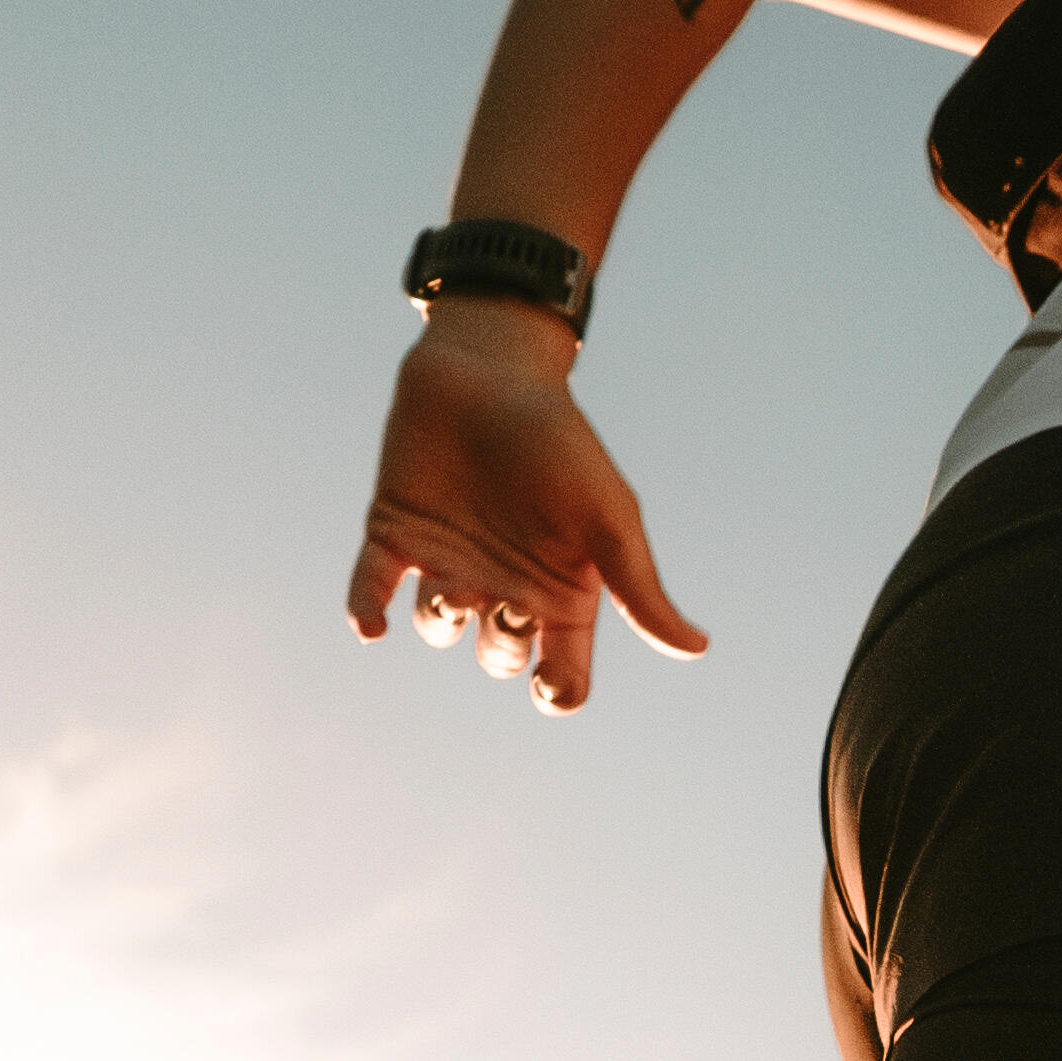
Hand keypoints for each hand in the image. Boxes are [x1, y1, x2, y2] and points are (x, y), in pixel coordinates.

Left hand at [343, 313, 705, 715]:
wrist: (488, 368)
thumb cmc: (558, 441)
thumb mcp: (607, 515)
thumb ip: (640, 587)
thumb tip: (695, 650)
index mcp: (561, 587)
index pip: (562, 670)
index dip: (557, 692)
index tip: (550, 678)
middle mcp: (505, 581)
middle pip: (500, 656)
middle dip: (502, 649)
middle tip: (507, 603)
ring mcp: (448, 559)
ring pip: (437, 626)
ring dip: (441, 620)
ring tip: (451, 586)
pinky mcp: (394, 534)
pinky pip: (369, 591)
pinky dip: (365, 611)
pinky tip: (371, 627)